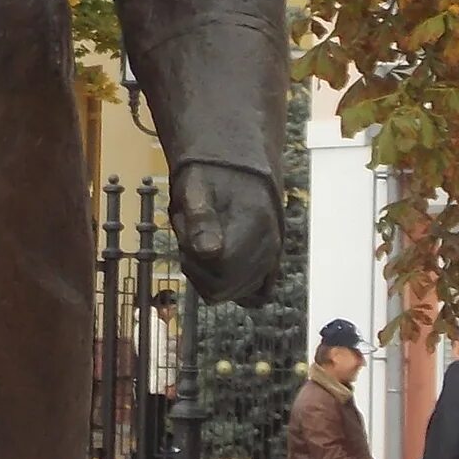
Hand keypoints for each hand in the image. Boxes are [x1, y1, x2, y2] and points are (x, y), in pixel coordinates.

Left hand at [171, 163, 283, 304]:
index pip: (218, 278)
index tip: (186, 236)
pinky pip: (256, 294)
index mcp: (253, 227)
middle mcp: (269, 247)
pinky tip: (218, 265)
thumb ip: (201, 219)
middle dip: (199, 271)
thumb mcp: (194, 188)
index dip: (193, 263)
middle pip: (222, 291)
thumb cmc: (209, 174)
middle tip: (191, 238)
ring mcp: (272, 257)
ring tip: (205, 244)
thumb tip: (208, 252)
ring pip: (234, 294)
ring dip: (212, 276)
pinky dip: (235, 287)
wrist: (235, 164)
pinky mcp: (271, 262)